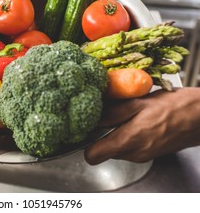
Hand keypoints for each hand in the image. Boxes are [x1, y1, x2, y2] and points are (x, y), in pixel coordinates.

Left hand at [84, 87, 199, 164]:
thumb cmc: (174, 106)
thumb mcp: (138, 102)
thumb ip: (112, 113)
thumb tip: (92, 119)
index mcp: (129, 140)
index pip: (93, 156)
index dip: (86, 144)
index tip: (87, 131)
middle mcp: (134, 153)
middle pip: (104, 151)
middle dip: (103, 135)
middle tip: (110, 116)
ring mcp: (143, 156)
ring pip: (117, 149)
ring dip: (117, 134)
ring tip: (128, 116)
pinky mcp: (149, 154)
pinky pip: (130, 148)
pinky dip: (128, 136)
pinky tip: (138, 121)